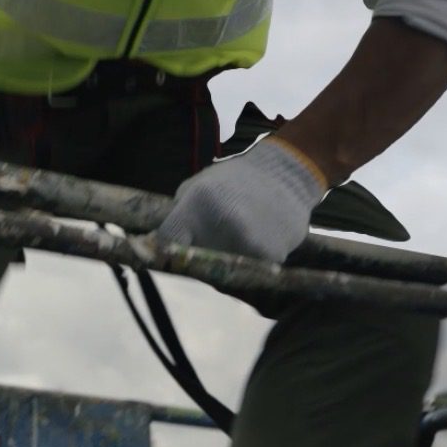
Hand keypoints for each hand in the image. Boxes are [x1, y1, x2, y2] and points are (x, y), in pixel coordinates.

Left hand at [157, 138, 326, 262]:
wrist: (285, 174)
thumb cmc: (235, 179)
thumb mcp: (199, 185)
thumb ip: (182, 214)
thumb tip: (161, 244)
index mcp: (198, 205)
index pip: (167, 240)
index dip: (160, 251)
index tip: (162, 256)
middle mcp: (220, 225)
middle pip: (196, 264)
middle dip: (197, 260)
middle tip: (209, 245)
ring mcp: (247, 243)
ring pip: (224, 272)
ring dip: (225, 263)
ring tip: (238, 237)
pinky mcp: (270, 256)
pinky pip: (250, 271)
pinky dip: (251, 261)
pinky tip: (258, 239)